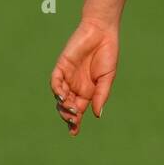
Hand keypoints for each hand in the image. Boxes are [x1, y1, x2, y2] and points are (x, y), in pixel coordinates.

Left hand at [50, 18, 118, 136]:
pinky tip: (61, 96)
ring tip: (69, 111)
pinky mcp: (62, 66)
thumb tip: (97, 114)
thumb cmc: (108, 53)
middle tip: (73, 120)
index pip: (78, 109)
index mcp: (88, 90)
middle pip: (67, 106)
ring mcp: (68, 76)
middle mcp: (76, 85)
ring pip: (60, 96)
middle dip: (68, 115)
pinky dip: (56, 89)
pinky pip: (55, 80)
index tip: (73, 132)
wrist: (102, 31)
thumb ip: (101, 95)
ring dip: (62, 105)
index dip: (75, 122)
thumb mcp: (107, 77)